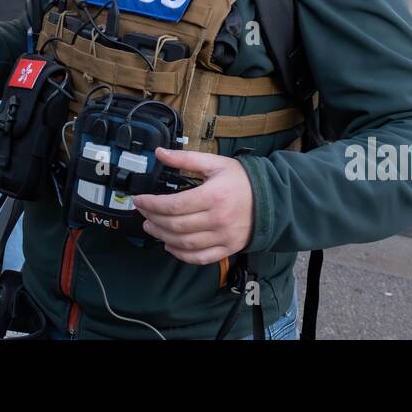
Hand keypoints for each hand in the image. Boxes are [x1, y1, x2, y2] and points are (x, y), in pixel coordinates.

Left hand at [134, 148, 253, 264]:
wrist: (272, 199)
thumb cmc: (241, 180)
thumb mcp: (215, 163)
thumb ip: (186, 159)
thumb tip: (160, 153)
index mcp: (213, 196)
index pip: (173, 205)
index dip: (152, 204)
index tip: (139, 200)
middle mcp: (217, 220)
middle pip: (175, 226)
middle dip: (153, 220)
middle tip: (143, 213)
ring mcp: (223, 237)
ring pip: (184, 243)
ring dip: (162, 237)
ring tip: (152, 227)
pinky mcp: (227, 248)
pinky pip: (199, 258)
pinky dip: (181, 255)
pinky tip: (170, 246)